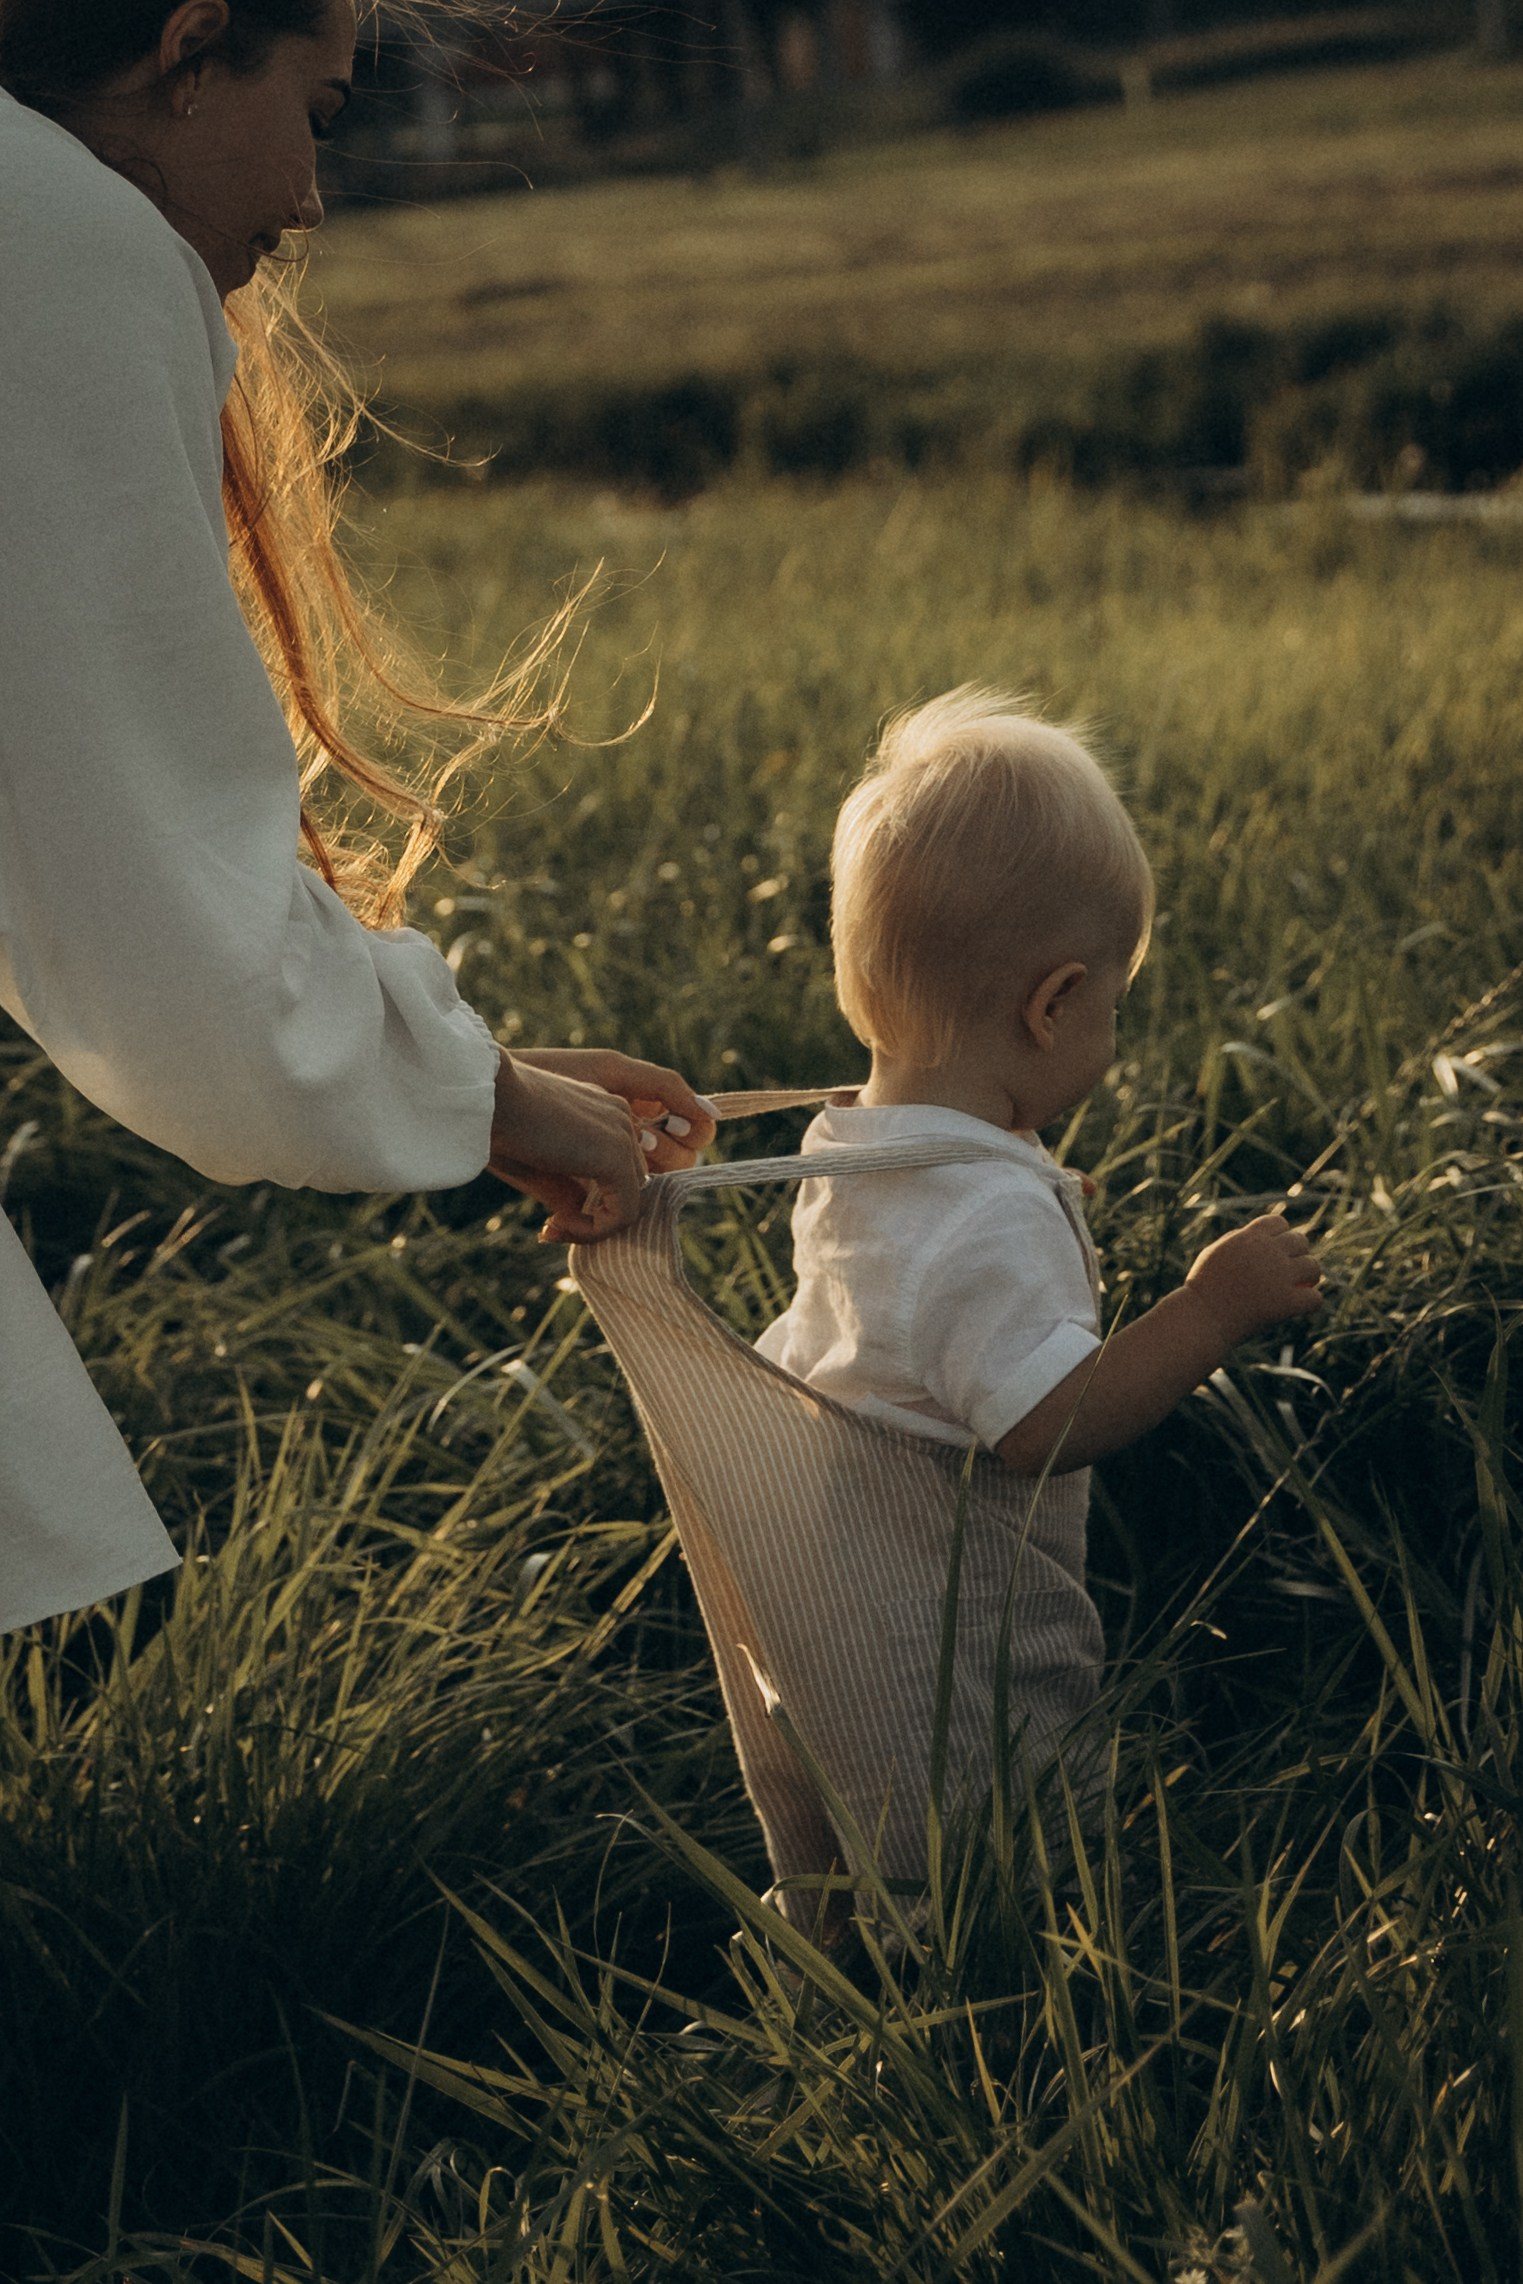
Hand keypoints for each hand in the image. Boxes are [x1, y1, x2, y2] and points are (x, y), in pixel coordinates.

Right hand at [491, 1049, 717, 1242]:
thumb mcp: (535, 1160)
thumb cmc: (498, 1123)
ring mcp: (622, 1136)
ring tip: (552, 1227)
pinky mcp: (616, 1158)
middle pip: (627, 1186)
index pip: (617, 1168)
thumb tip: (579, 1216)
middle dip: (592, 1217)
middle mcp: (619, 1118)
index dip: (589, 1201)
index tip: (549, 1218)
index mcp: (602, 1110)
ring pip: (630, 1202)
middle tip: (549, 1227)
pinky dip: (593, 1232)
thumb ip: (565, 1187)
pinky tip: (556, 1225)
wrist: (489, 1096)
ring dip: (591, 1228)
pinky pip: (623, 1214)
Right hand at [1183, 1213, 1322, 1344]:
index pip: (1279, 1223)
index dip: (1281, 1234)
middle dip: (1299, 1253)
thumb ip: (1239, 1240)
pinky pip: (1315, 1298)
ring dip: (1310, 1276)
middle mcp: (1269, 1251)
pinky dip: (1310, 1302)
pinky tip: (1301, 1306)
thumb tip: (1261, 1236)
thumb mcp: (1215, 1254)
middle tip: (1293, 1270)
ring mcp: (1280, 1276)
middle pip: (1300, 1242)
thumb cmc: (1203, 1288)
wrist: (1201, 1319)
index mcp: (1250, 1236)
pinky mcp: (1287, 1301)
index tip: (1278, 1249)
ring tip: (1302, 1286)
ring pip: (1313, 1267)